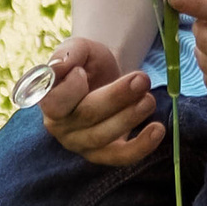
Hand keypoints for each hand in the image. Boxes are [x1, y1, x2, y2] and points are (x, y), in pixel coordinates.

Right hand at [36, 33, 165, 170]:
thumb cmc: (87, 63)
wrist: (105, 75)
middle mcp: (62, 127)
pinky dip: (141, 147)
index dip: (71, 89)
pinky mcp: (105, 153)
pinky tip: (157, 129)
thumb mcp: (79, 48)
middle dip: (116, 98)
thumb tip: (59, 66)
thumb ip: (68, 54)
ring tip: (149, 99)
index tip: (83, 72)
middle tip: (141, 79)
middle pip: (87, 117)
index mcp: (49, 101)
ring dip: (129, 118)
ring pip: (103, 138)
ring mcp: (82, 143)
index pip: (55, 103)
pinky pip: (120, 157)